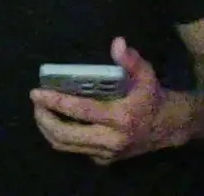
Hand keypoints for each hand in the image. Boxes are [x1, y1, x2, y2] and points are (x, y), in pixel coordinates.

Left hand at [30, 37, 183, 165]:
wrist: (168, 127)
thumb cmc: (152, 96)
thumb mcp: (146, 74)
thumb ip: (131, 59)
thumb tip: (117, 42)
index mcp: (121, 117)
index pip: (81, 111)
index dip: (56, 102)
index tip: (36, 92)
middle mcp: (111, 140)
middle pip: (65, 134)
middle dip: (44, 119)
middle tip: (36, 103)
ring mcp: (106, 153)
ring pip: (65, 146)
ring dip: (48, 129)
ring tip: (41, 111)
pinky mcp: (103, 160)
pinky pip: (74, 150)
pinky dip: (61, 137)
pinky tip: (58, 122)